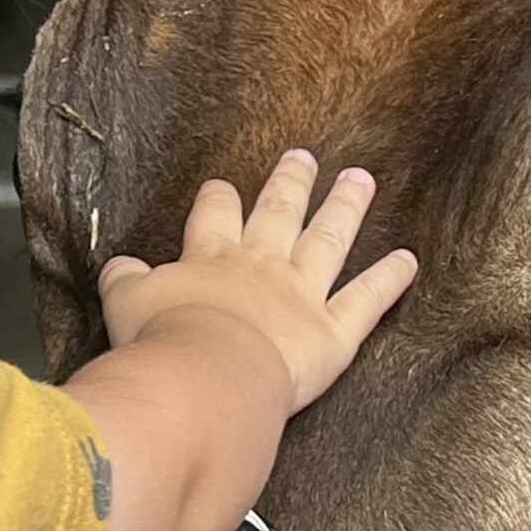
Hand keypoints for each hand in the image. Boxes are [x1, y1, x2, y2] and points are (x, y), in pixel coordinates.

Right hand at [98, 149, 414, 409]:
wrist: (207, 373)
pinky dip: (389, 279)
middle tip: (304, 157)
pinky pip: (367, 300)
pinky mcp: (332, 333)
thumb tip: (121, 265)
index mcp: (211, 257)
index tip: (224, 188)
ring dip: (346, 207)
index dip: (220, 199)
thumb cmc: (163, 342)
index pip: (216, 214)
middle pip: (279, 212)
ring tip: (361, 179)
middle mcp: (261, 266)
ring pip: (329, 240)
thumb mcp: (125, 303)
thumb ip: (126, 280)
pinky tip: (408, 260)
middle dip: (290, 183)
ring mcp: (302, 294)